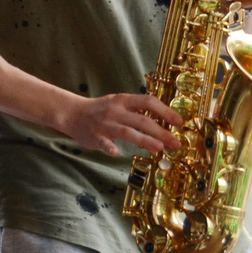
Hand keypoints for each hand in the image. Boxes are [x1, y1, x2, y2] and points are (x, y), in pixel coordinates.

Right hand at [57, 92, 182, 156]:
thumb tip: (163, 130)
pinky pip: (103, 142)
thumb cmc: (101, 110)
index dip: (165, 111)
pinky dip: (109, 147)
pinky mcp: (94, 136)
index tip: (180, 122)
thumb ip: (138, 115)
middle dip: (161, 132)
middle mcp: (115, 110)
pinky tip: (115, 152)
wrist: (72, 113)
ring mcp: (105, 123)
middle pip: (142, 120)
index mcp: (123, 100)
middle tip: (176, 144)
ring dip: (144, 140)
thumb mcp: (120, 105)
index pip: (148, 102)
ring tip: (159, 148)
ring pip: (127, 132)